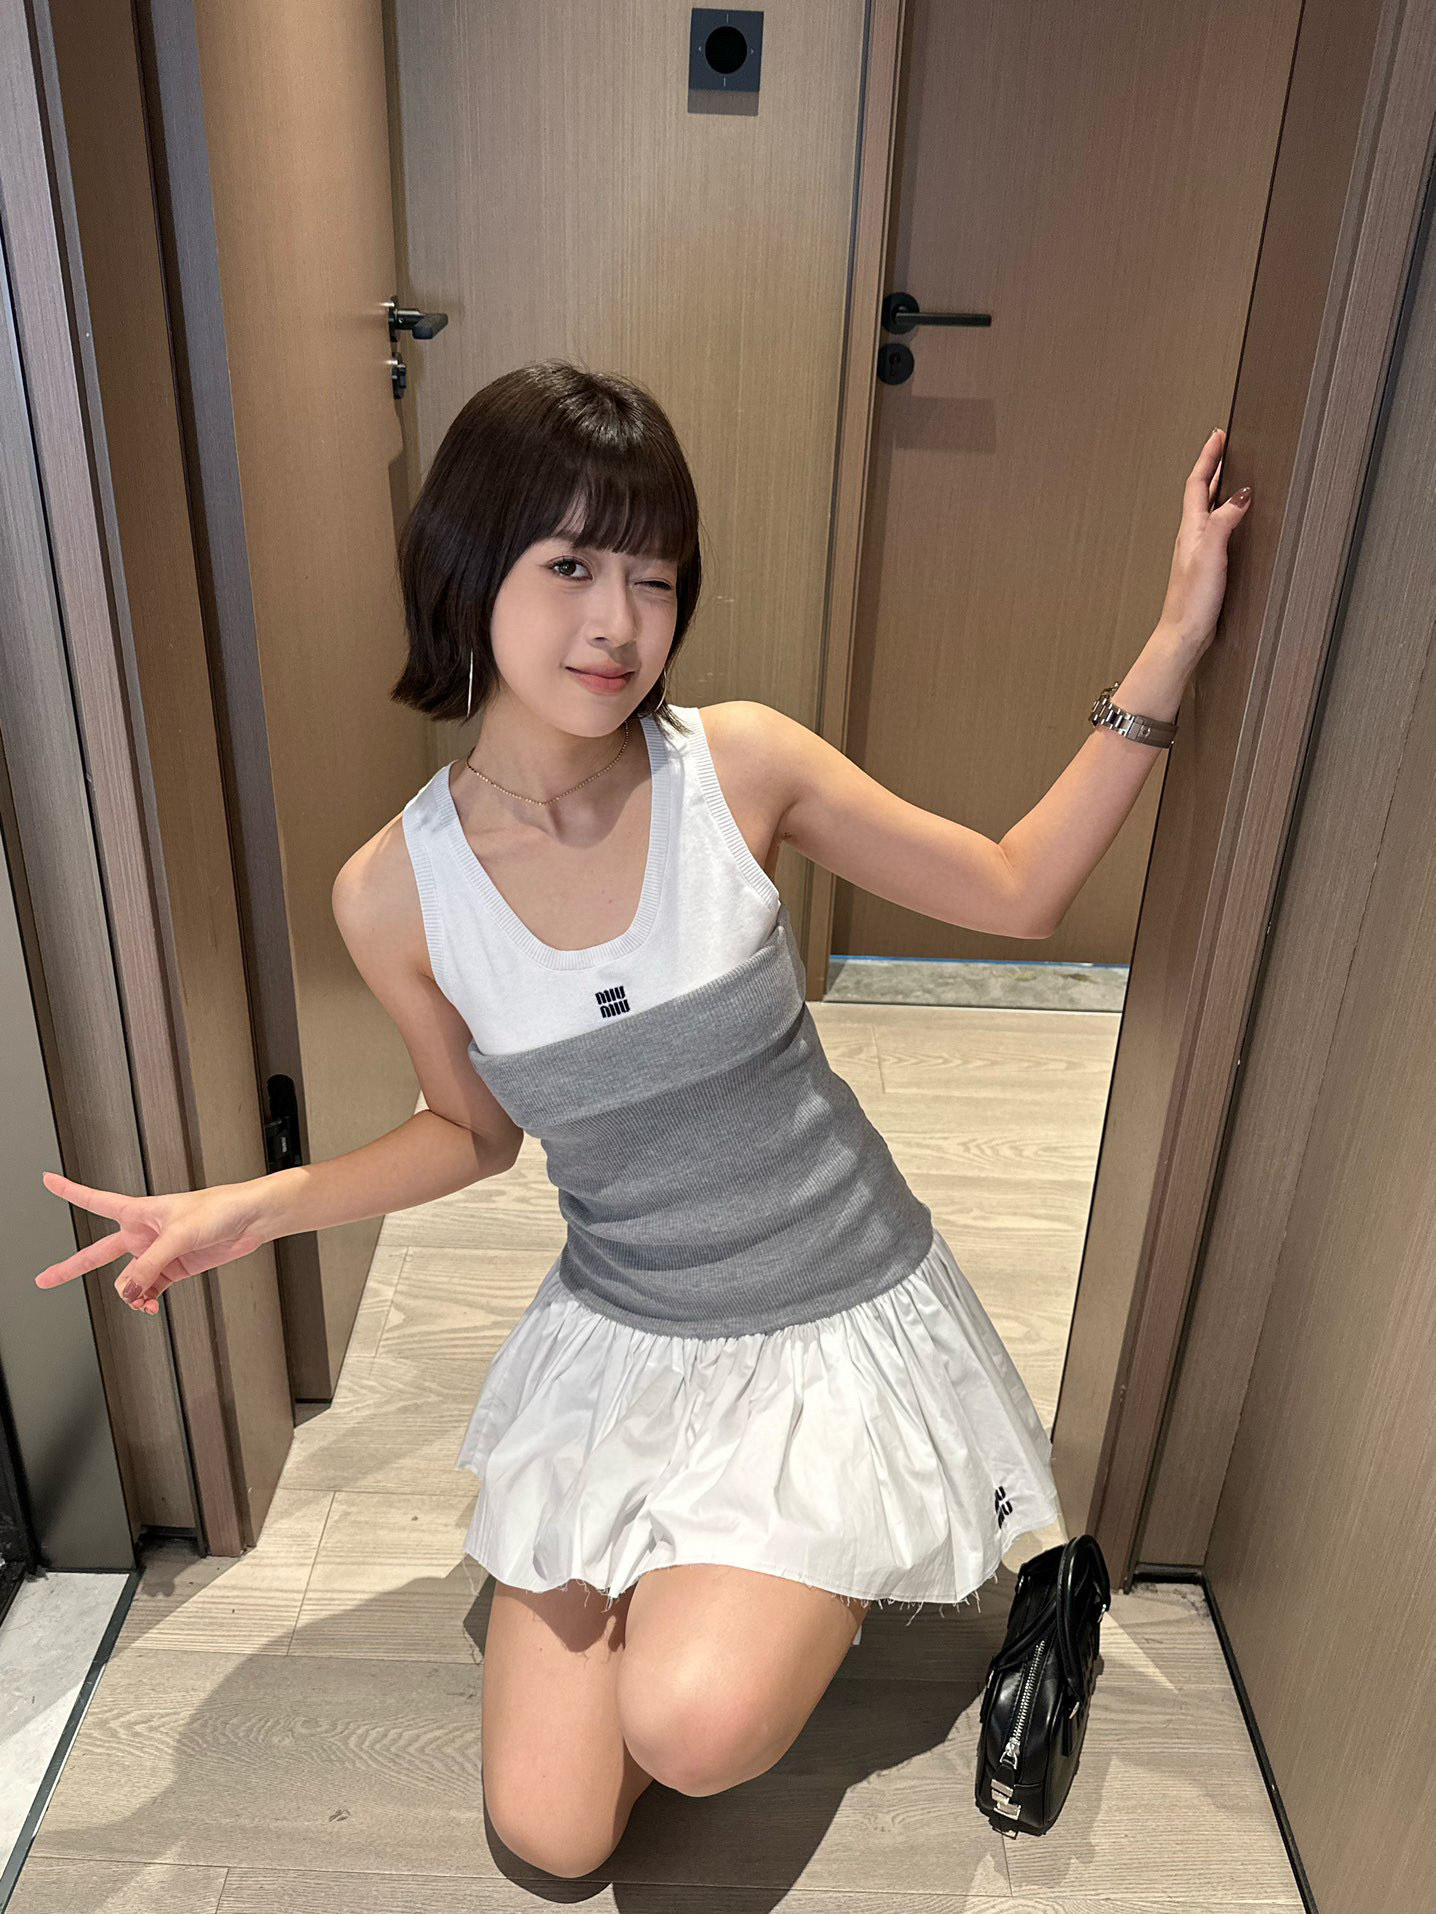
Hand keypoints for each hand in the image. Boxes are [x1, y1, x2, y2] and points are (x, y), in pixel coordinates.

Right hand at [35, 1171, 272, 1315]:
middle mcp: (143, 1233)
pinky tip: (151, 1306)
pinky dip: (146, 1301)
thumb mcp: (180, 1236)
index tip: (47, 1181)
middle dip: (70, 1267)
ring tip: (144, 1301)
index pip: (95, 1200)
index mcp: (139, 1212)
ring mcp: (157, 1253)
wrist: (250, 1220)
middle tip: (44, 1279)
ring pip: (128, 1280)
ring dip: (131, 1295)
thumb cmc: (220, 1209)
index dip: (70, 1191)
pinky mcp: (173, 1269)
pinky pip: (148, 1290)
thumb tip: (130, 1291)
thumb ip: (151, 1265)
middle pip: (98, 1254)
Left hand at [1156, 427, 1251, 655]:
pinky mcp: (1206, 567)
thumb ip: (1223, 521)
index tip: (1218, 435)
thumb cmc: (1192, 601)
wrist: (1183, 636)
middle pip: (1202, 492)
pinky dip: (1226, 515)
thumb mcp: (1210, 553)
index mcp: (1190, 528)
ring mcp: (1198, 551)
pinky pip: (1217, 529)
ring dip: (1220, 489)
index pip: (1198, 482)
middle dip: (1214, 467)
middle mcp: (1191, 536)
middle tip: (1227, 446)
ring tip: (1232, 474)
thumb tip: (1241, 493)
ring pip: (1209, 510)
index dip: (1208, 457)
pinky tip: (1235, 522)